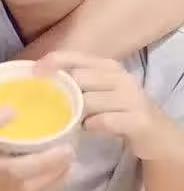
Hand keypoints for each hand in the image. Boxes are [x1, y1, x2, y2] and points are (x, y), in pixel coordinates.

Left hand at [38, 51, 182, 160]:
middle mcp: (120, 77)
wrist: (156, 133)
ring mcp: (131, 97)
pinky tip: (89, 129)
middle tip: (53, 108)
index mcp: (107, 66)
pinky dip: (91, 126)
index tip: (33, 72)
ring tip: (73, 121)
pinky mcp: (138, 119)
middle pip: (78, 79)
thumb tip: (38, 79)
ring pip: (88, 101)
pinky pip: (103, 121)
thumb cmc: (118, 110)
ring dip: (75, 114)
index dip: (53, 61)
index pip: (75, 56)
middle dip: (62, 95)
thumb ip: (75, 83)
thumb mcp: (97, 91)